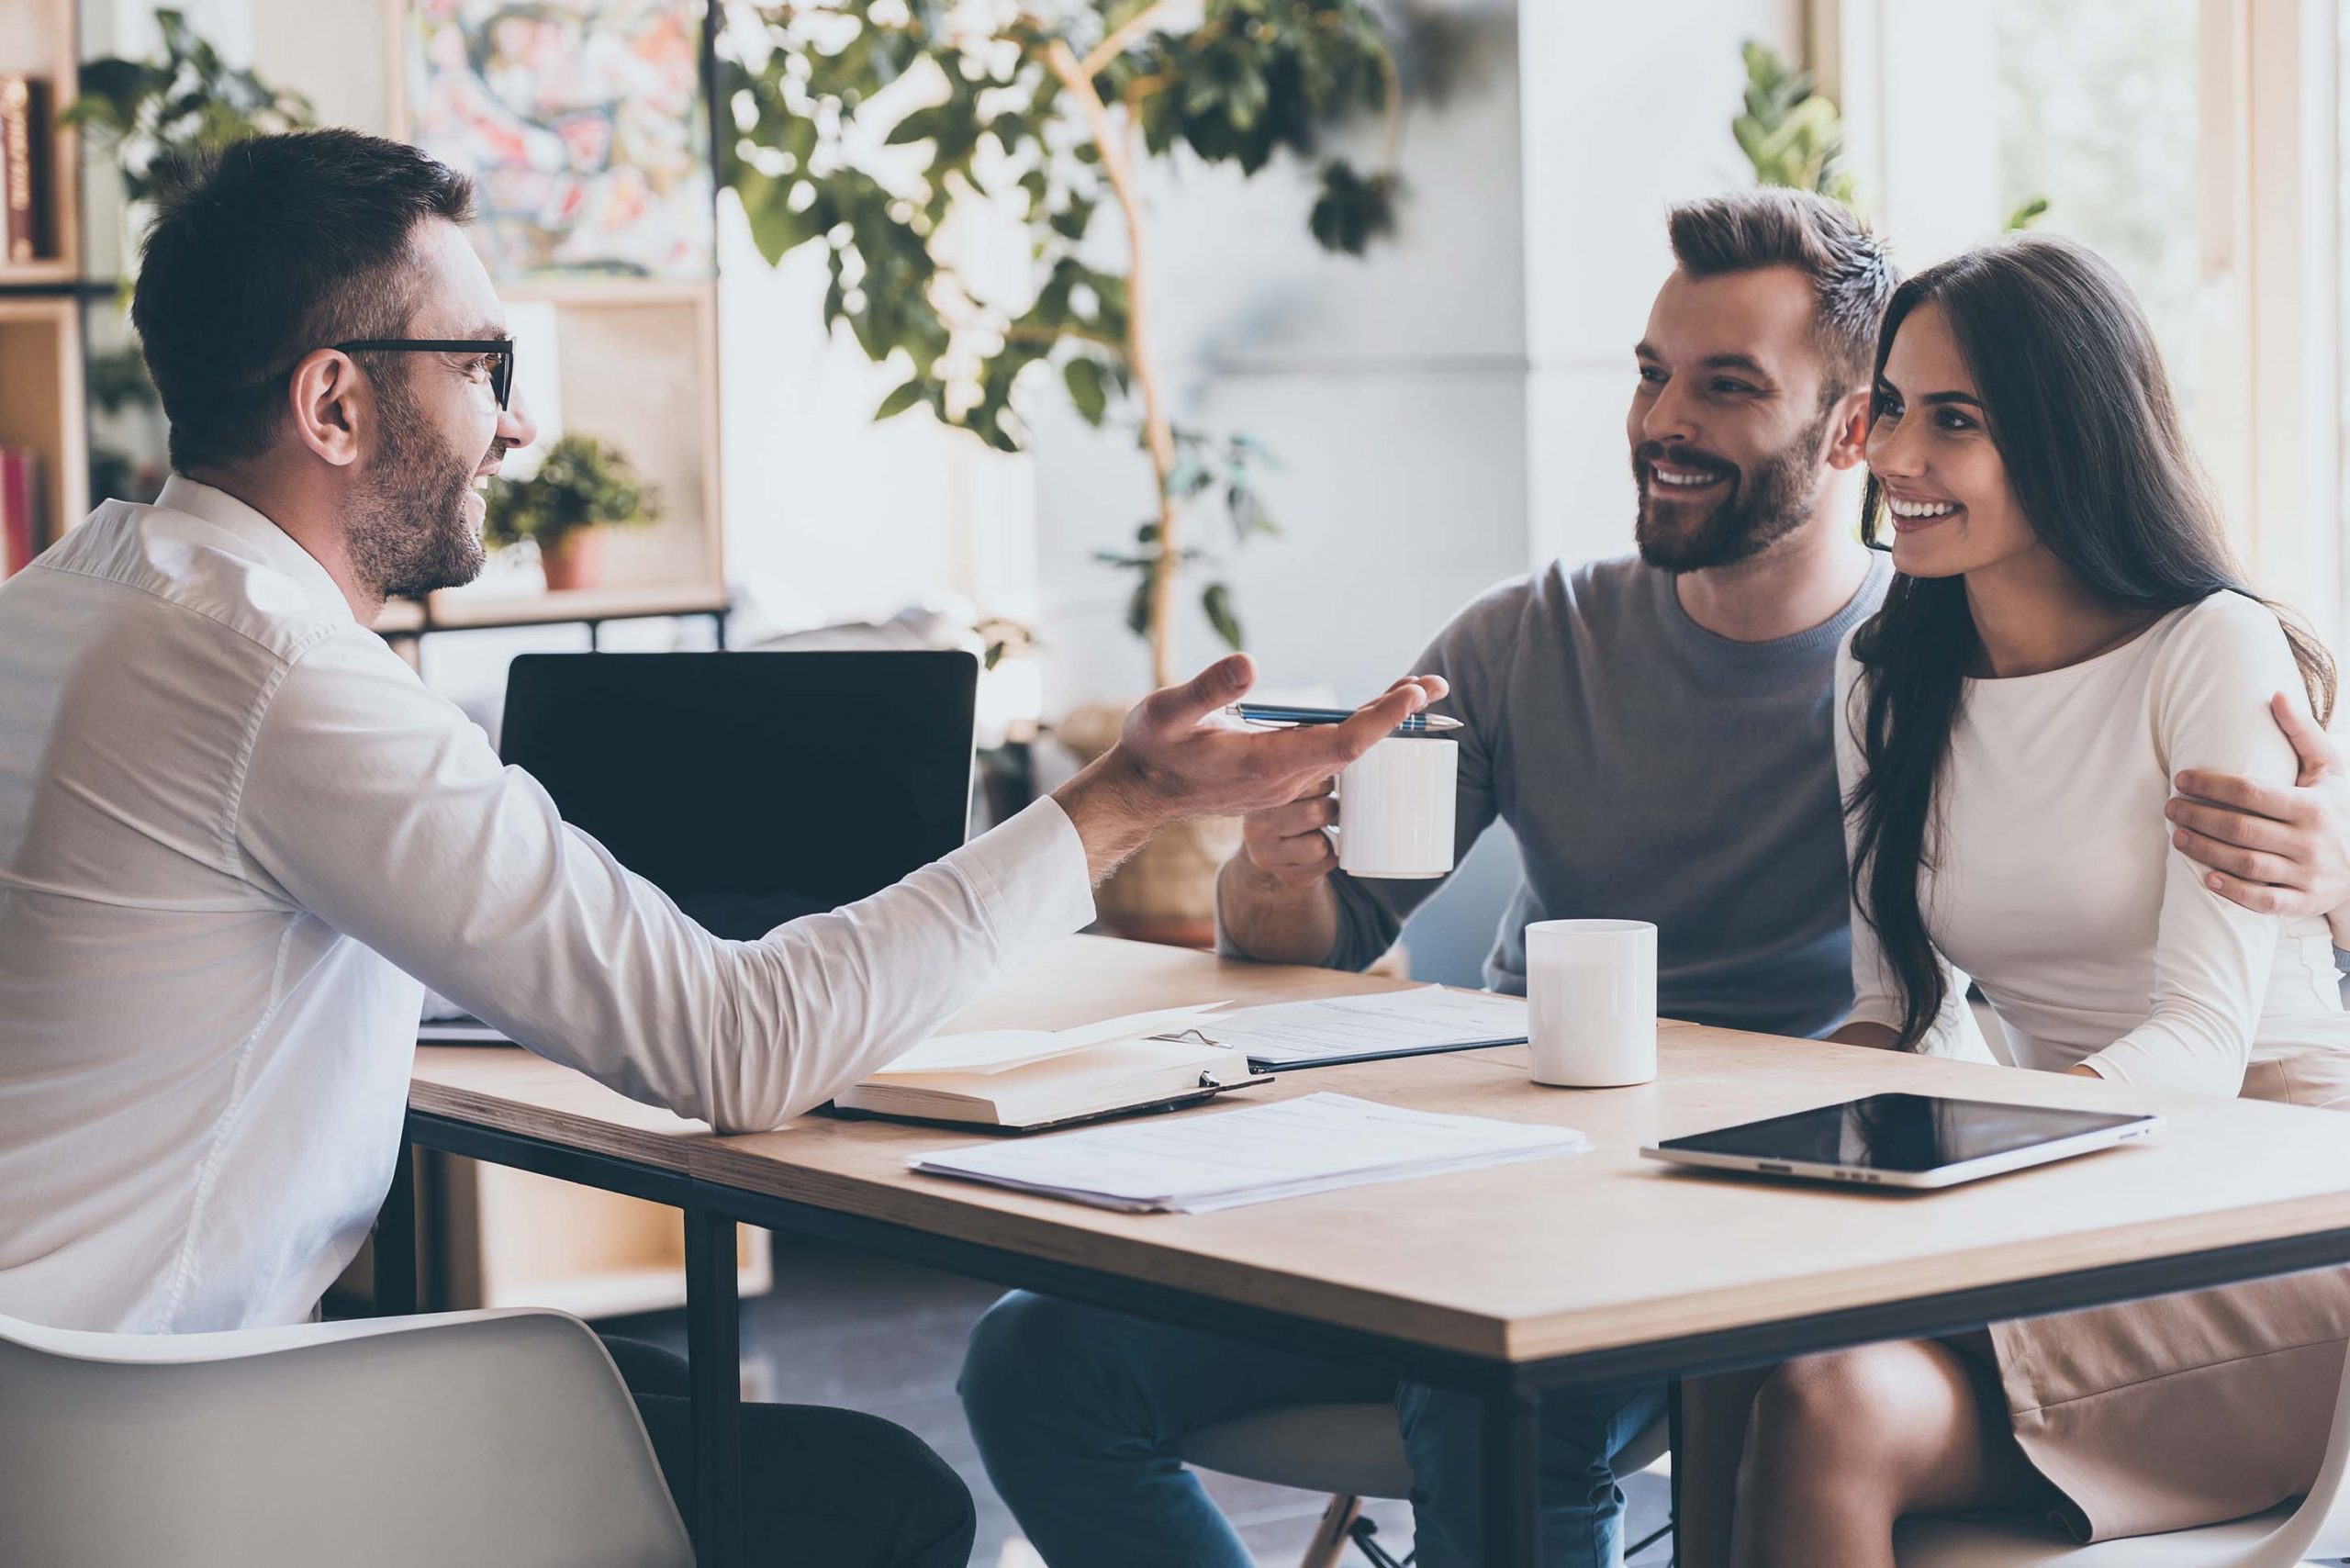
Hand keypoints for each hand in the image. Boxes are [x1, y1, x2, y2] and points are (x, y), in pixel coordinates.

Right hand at [1053, 656, 1447, 880]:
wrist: (1144, 792)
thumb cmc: (1153, 748)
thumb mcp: (1167, 713)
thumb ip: (1207, 690)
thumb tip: (1250, 664)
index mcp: (1266, 762)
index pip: (1341, 744)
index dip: (1382, 720)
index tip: (1414, 695)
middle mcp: (1285, 781)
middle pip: (1356, 750)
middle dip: (1397, 717)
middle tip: (1437, 686)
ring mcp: (1286, 789)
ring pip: (1345, 760)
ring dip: (1380, 728)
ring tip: (1415, 695)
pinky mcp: (1283, 787)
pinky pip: (1331, 770)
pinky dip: (1357, 746)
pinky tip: (1377, 721)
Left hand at [2167, 691, 2349, 934]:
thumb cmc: (2339, 808)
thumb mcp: (2330, 769)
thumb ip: (2302, 733)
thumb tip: (2275, 694)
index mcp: (2314, 807)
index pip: (2252, 793)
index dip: (2211, 786)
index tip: (2182, 779)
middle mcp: (2311, 842)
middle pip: (2241, 829)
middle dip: (2199, 818)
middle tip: (2170, 807)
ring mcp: (2308, 876)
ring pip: (2247, 865)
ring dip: (2205, 851)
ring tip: (2177, 836)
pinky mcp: (2304, 902)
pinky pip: (2264, 902)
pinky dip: (2234, 892)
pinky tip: (2206, 878)